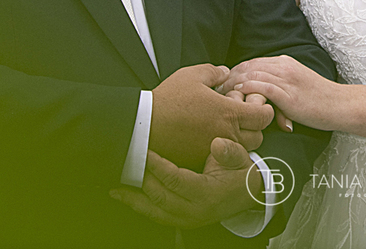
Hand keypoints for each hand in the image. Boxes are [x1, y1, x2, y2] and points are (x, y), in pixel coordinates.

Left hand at [110, 137, 261, 227]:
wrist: (250, 194)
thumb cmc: (241, 173)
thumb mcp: (241, 158)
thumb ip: (230, 151)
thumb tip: (218, 144)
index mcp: (207, 193)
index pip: (175, 179)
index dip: (157, 165)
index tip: (144, 150)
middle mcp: (194, 211)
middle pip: (159, 195)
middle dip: (141, 178)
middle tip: (127, 160)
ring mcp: (187, 219)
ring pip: (153, 211)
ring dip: (133, 198)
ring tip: (115, 186)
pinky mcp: (182, 221)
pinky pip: (156, 215)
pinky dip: (139, 206)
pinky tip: (127, 197)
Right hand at [149, 64, 273, 170]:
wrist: (145, 124)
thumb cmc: (169, 98)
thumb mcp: (193, 75)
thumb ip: (215, 72)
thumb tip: (226, 74)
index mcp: (229, 113)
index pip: (264, 116)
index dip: (264, 108)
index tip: (254, 103)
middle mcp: (227, 134)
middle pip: (258, 136)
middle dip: (255, 125)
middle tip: (241, 113)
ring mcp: (215, 149)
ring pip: (243, 149)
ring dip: (242, 137)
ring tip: (227, 124)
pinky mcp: (203, 159)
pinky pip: (224, 156)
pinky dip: (225, 147)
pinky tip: (212, 133)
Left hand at [220, 55, 340, 131]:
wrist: (339, 105)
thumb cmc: (319, 99)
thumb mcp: (298, 83)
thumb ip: (280, 83)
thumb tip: (262, 91)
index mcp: (285, 62)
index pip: (252, 62)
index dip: (235, 71)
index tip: (224, 83)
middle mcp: (284, 67)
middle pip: (248, 66)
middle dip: (230, 78)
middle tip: (216, 89)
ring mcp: (286, 80)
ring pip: (252, 75)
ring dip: (234, 85)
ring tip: (222, 96)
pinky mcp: (289, 95)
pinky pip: (262, 88)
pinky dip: (247, 91)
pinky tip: (238, 97)